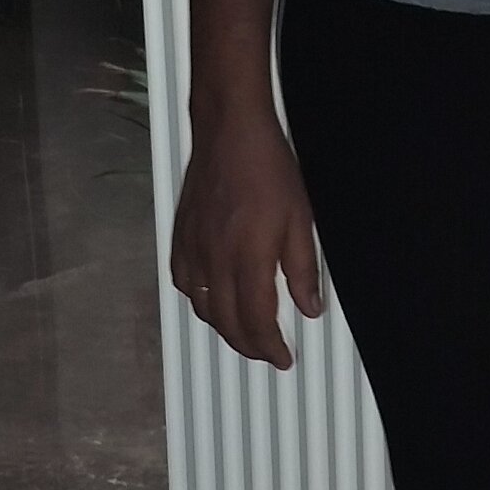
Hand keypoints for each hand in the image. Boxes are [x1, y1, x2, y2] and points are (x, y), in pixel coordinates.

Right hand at [170, 105, 322, 368]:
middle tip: (267, 352)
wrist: (230, 132)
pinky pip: (183, 283)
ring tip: (244, 333)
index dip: (270, 348)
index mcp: (249, 259)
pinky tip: (211, 301)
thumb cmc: (268, 170)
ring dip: (223, 329)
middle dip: (249, 346)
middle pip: (228, 324)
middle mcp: (216, 261)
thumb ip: (302, 269)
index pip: (257, 322)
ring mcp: (194, 250)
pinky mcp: (180, 237)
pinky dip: (198, 302)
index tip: (283, 358)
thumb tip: (309, 307)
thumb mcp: (300, 220)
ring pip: (203, 308)